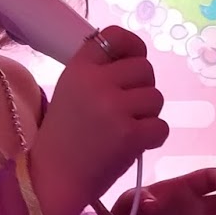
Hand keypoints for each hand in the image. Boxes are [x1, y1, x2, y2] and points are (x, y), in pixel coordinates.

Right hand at [29, 28, 168, 214]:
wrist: (54, 178)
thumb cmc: (65, 136)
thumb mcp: (71, 90)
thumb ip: (98, 72)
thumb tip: (134, 57)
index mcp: (79, 67)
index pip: (115, 36)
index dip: (133, 47)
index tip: (134, 60)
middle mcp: (96, 82)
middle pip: (145, 69)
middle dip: (143, 89)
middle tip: (128, 109)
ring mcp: (114, 107)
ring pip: (156, 98)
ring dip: (149, 115)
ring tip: (127, 129)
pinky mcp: (130, 134)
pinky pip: (161, 126)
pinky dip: (154, 137)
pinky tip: (135, 144)